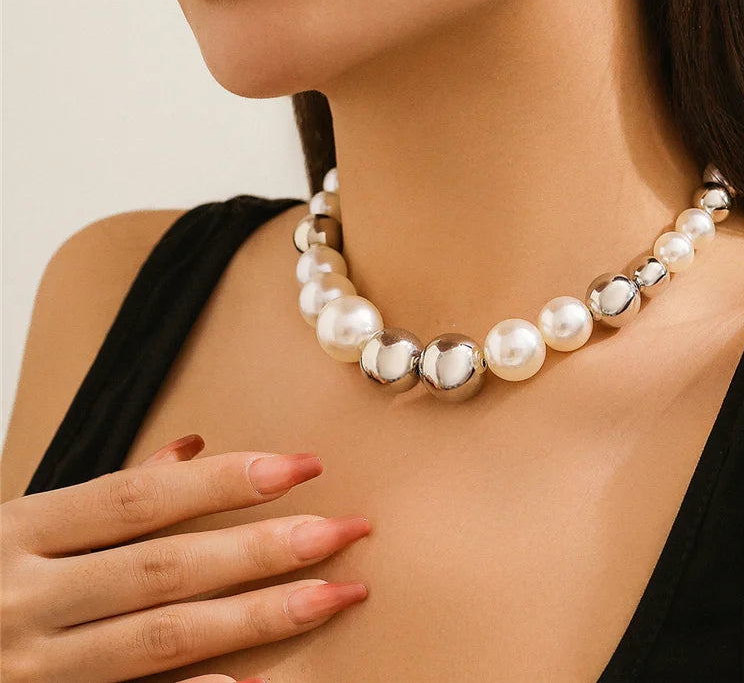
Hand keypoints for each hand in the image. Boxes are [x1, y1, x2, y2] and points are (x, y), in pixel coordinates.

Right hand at [1, 433, 370, 682]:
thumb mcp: (17, 525)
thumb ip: (106, 496)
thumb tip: (194, 449)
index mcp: (20, 532)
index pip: (141, 499)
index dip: (224, 482)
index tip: (301, 466)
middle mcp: (26, 600)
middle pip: (167, 568)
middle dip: (265, 549)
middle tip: (344, 530)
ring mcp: (32, 669)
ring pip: (164, 638)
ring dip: (259, 616)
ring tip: (333, 595)